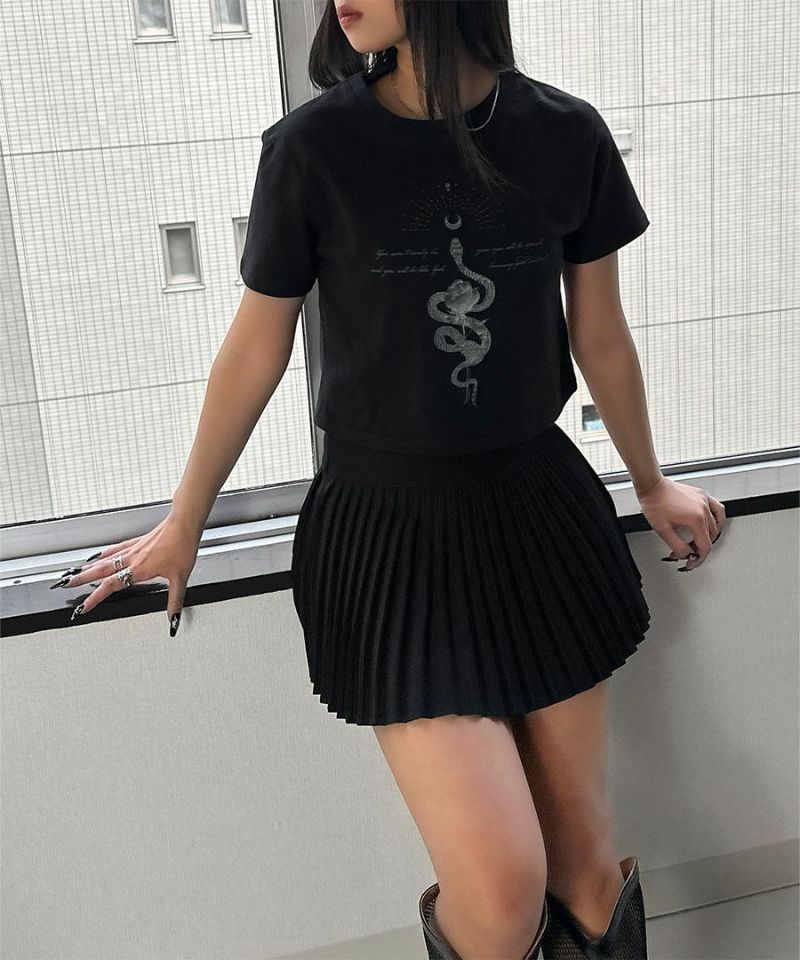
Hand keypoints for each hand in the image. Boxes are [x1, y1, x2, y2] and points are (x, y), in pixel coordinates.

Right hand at [50, 512, 202, 633]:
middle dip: (82, 579)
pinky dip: (104, 554)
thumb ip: (175, 601)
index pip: (111, 586)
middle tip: (66, 584)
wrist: (184, 524)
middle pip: (100, 571)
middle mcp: (132, 559)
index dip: (96, 597)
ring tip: (76, 572)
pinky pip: (116, 549)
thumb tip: (173, 619)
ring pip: (105, 560)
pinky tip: (99, 555)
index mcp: (139, 570)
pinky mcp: (138, 541)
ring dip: (89, 567)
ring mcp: (133, 549)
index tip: (84, 606)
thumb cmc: (182, 547)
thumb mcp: (180, 578)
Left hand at [635, 476, 726, 570]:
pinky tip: (713, 524)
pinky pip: (718, 509)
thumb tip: (686, 555)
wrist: (652, 486)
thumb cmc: (655, 504)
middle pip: (710, 537)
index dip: (698, 559)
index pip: (705, 546)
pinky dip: (718, 520)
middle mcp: (703, 509)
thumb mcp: (662, 530)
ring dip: (709, 537)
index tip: (691, 563)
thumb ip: (677, 546)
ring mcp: (704, 501)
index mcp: (695, 519)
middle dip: (699, 548)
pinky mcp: (702, 495)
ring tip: (698, 542)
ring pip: (716, 525)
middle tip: (687, 552)